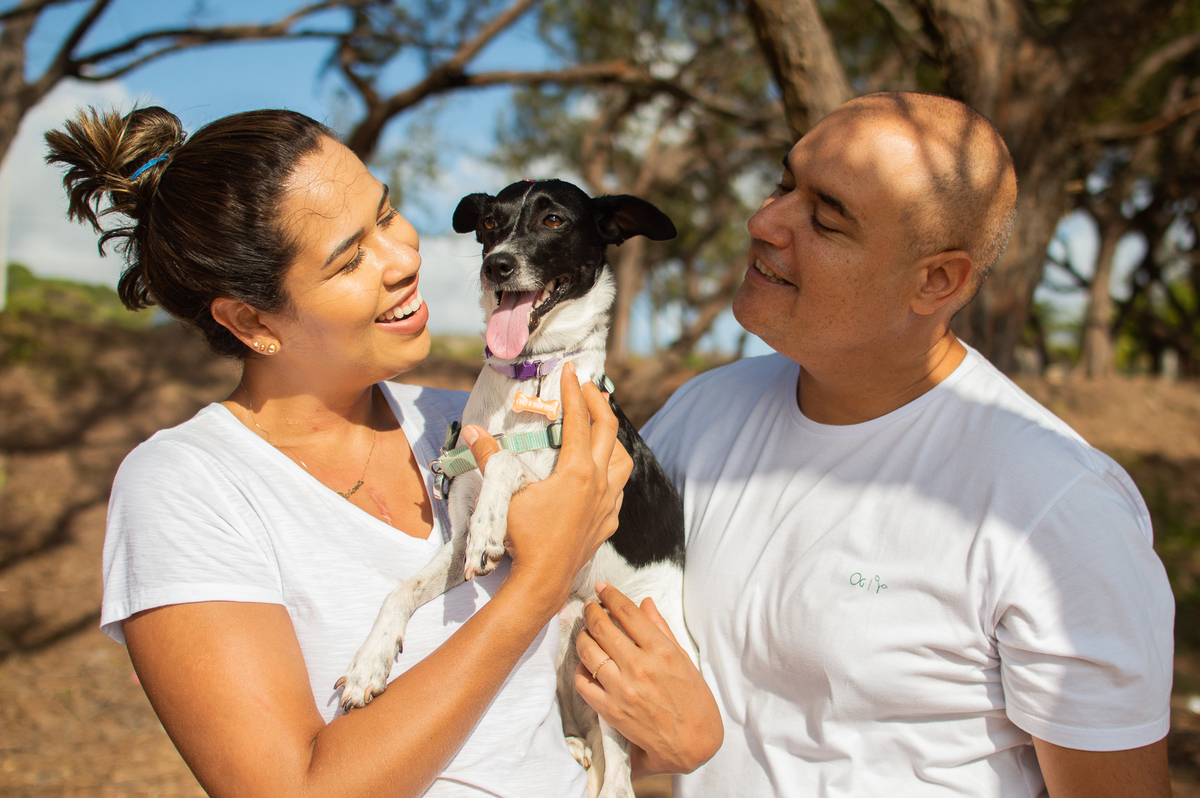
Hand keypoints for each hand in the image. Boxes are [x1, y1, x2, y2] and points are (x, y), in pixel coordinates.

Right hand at [461, 363, 631, 607]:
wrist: (542, 581)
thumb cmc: (524, 538)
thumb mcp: (504, 494)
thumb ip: (490, 458)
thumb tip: (472, 431)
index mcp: (578, 471)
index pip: (579, 421)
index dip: (573, 393)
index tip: (570, 372)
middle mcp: (599, 484)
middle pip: (609, 432)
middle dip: (598, 404)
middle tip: (588, 388)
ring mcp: (607, 505)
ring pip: (623, 461)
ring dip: (613, 440)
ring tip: (600, 429)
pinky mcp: (607, 523)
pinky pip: (618, 490)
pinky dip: (612, 473)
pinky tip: (600, 476)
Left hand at [574, 582, 721, 777]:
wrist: (693, 744)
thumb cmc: (694, 700)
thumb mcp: (684, 659)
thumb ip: (660, 629)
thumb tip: (645, 603)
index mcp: (661, 651)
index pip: (627, 613)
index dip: (611, 596)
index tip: (602, 588)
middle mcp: (639, 667)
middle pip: (602, 628)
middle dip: (591, 612)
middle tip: (589, 607)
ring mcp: (622, 689)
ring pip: (587, 652)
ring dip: (582, 636)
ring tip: (585, 632)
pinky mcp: (610, 710)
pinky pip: (583, 682)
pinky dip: (580, 669)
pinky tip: (586, 664)